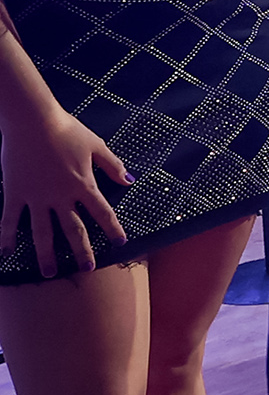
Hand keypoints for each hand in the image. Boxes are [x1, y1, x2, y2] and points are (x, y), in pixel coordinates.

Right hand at [1, 106, 132, 276]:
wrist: (32, 121)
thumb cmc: (66, 129)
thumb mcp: (96, 145)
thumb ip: (112, 165)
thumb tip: (130, 180)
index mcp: (83, 184)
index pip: (103, 212)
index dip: (113, 228)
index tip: (121, 242)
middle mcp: (61, 196)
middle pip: (73, 229)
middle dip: (82, 251)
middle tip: (87, 269)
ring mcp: (36, 197)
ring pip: (43, 233)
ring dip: (47, 254)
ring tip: (49, 273)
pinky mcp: (15, 194)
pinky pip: (10, 220)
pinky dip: (7, 238)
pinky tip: (5, 254)